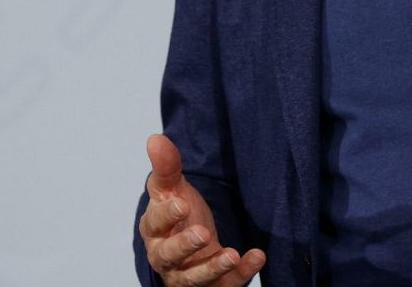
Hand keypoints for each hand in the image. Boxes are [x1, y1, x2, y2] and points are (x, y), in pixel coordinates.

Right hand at [139, 134, 265, 285]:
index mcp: (155, 230)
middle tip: (203, 233)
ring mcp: (189, 274)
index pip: (155, 223)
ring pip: (195, 278)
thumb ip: (166, 167)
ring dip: (213, 267)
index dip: (167, 215)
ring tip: (232, 254)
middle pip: (170, 255)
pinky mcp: (213, 285)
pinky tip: (257, 257)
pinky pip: (227, 284)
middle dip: (185, 246)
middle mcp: (167, 256)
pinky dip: (241, 273)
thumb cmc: (178, 216)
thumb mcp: (172, 189)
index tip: (181, 204)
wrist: (194, 246)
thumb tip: (155, 138)